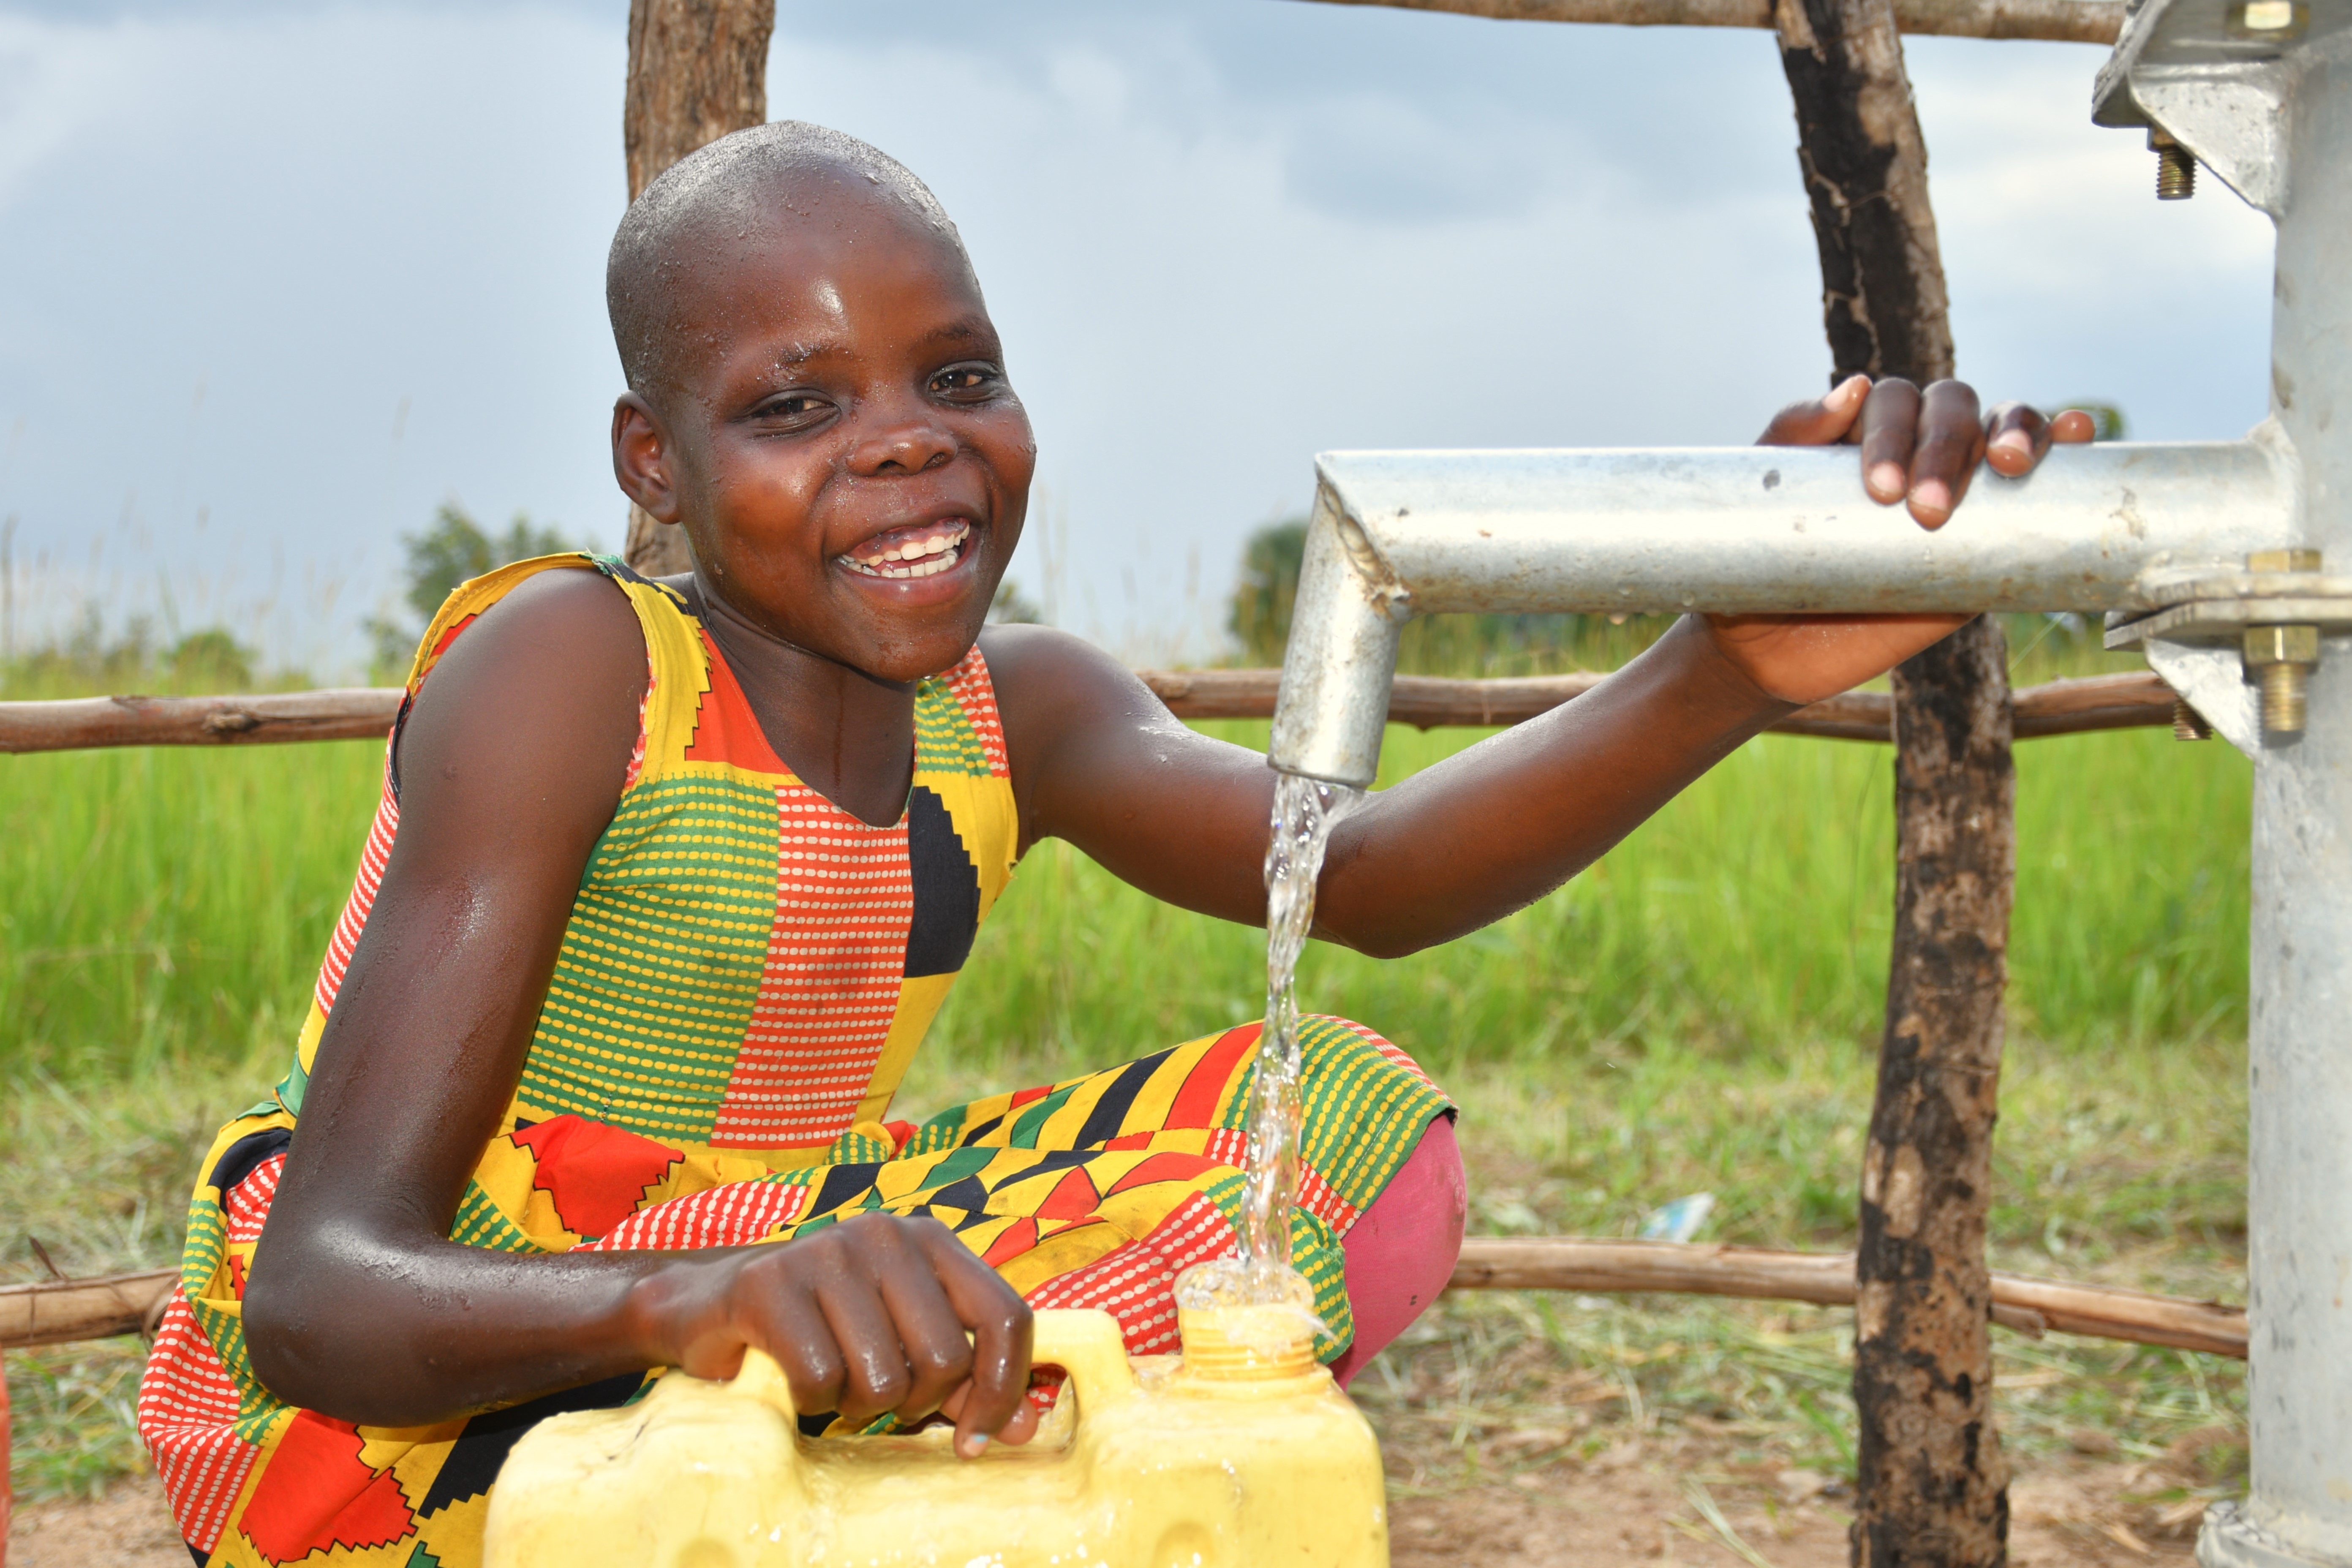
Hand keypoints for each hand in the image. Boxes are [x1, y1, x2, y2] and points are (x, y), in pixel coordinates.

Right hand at [630, 1211, 1038, 1457]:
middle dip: (914, 1403)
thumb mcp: (905, 1347)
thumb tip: (1024, 1431)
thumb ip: (966, 1383)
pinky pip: (819, 1378)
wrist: (710, 1307)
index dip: (1002, 1389)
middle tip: (874, 1395)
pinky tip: (793, 1378)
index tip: (975, 1436)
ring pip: (884, 1378)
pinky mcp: (769, 1283)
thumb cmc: (824, 1329)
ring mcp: (826, 1251)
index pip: (1006, 1316)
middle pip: (946, 1359)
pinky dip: (808, 1400)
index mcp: (932, 1240)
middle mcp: (886, 1233)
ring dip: (857, 1405)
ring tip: (833, 1381)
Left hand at [1703, 375, 2097, 704]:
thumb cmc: (1754, 561)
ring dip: (2017, 433)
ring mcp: (1961, 494)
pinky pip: (2034, 492)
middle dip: (1948, 447)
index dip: (1897, 433)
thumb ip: (1791, 436)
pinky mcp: (1988, 545)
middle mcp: (1917, 453)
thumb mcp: (1758, 497)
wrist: (1763, 649)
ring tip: (2009, 463)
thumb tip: (1855, 388)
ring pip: (2003, 433)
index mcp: (1864, 434)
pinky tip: (2079, 434)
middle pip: (1956, 411)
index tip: (1879, 491)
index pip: (1899, 401)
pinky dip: (2065, 451)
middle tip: (1925, 510)